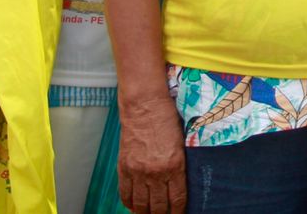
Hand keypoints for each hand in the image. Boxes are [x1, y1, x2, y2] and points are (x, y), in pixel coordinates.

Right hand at [118, 93, 186, 213]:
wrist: (144, 105)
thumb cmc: (167, 118)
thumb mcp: (182, 141)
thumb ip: (181, 163)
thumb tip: (181, 183)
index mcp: (175, 165)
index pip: (177, 199)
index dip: (178, 212)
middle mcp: (156, 172)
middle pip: (158, 207)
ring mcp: (138, 171)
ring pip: (140, 204)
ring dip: (145, 213)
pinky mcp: (124, 167)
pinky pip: (125, 194)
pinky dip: (129, 203)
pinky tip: (134, 207)